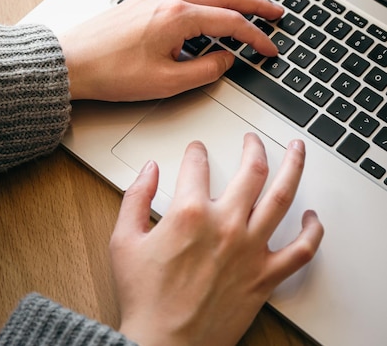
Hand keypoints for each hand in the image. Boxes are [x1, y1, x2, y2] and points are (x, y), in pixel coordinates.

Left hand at [58, 0, 283, 100]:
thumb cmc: (110, 71)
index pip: (231, 23)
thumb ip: (204, 71)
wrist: (72, 60)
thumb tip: (225, 60)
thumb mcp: (165, 82)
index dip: (256, 37)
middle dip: (255, 2)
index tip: (269, 49)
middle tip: (276, 9)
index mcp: (178, 17)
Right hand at [110, 133, 323, 345]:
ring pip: (282, 196)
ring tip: (296, 150)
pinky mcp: (265, 276)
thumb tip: (149, 169)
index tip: (198, 150)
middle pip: (252, 169)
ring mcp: (250, 249)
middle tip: (252, 139)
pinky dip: (313, 231)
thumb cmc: (145, 298)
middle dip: (253, 146)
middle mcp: (226, 225)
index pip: (198, 163)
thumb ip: (136, 197)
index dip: (197, 151)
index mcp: (190, 213)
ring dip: (293, 166)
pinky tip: (312, 217)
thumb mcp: (124, 241)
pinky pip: (301, 251)